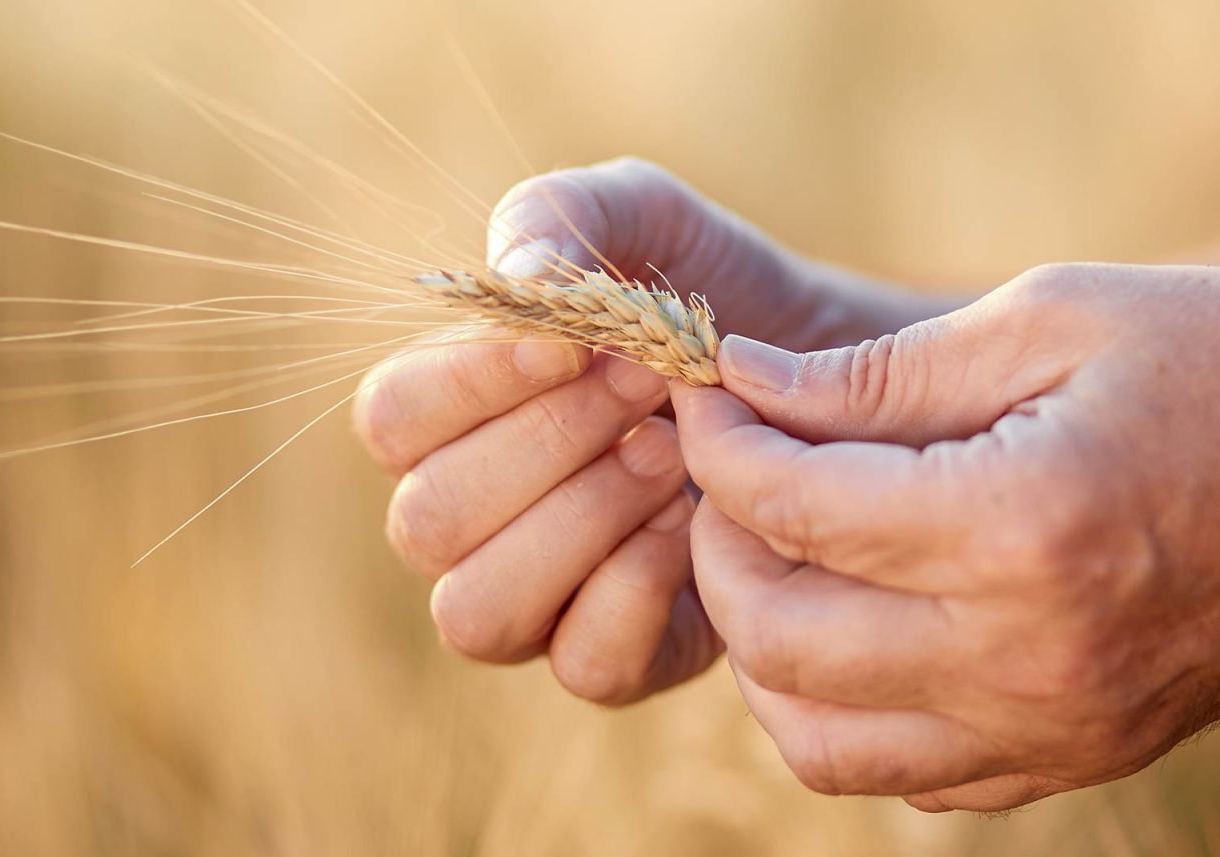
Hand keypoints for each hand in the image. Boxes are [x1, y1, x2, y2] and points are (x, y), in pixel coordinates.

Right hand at [352, 158, 941, 703]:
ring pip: (479, 611)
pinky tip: (695, 522)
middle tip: (649, 386)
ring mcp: (537, 602)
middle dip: (548, 443)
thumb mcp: (648, 219)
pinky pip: (583, 666)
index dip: (468, 383)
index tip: (571, 345)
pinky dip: (638, 591)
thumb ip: (566, 216)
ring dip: (581, 521)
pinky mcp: (619, 658)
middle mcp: (470, 522)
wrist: (829, 374)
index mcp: (449, 417)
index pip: (389, 420)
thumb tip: (518, 274)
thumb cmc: (711, 293)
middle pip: (427, 521)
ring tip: (674, 455)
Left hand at [670, 263, 1219, 809]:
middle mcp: (1033, 657)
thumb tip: (748, 390)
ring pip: (818, 741)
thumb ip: (884, 374)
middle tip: (735, 467)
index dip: (720, 444)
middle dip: (719, 543)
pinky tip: (868, 616)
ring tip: (789, 550)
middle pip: (780, 638)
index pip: (793, 510)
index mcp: (1028, 527)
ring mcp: (1060, 730)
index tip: (709, 392)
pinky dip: (847, 709)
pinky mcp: (1084, 760)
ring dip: (767, 646)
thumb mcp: (1061, 318)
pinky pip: (907, 779)